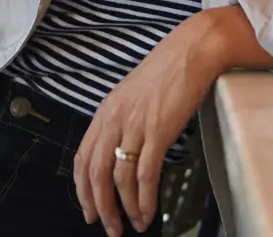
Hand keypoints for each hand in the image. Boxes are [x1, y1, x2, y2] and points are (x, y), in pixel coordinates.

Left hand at [72, 14, 222, 235]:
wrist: (190, 53)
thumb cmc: (165, 73)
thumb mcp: (132, 96)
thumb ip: (121, 121)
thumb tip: (120, 152)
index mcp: (105, 112)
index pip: (82, 157)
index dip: (82, 188)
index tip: (89, 209)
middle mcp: (114, 119)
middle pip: (96, 173)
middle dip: (101, 206)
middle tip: (109, 227)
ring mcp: (135, 125)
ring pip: (119, 177)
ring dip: (125, 207)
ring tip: (134, 224)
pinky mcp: (158, 130)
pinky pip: (146, 173)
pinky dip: (145, 198)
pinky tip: (148, 211)